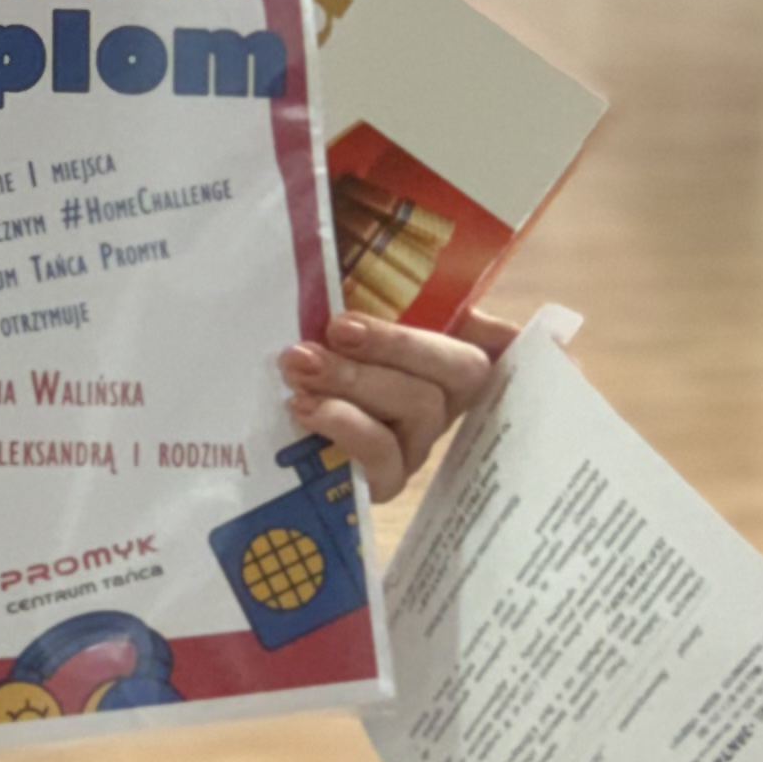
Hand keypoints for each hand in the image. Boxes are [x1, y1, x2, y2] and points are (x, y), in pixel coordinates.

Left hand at [275, 304, 518, 500]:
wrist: (258, 437)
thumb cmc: (308, 355)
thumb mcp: (341, 321)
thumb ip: (383, 296)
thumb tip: (432, 278)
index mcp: (440, 359)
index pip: (498, 339)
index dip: (504, 329)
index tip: (481, 310)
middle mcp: (443, 402)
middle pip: (460, 370)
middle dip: (396, 343)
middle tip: (337, 327)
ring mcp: (417, 444)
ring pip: (419, 407)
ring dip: (357, 379)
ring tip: (301, 364)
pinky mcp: (384, 482)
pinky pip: (382, 455)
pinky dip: (343, 424)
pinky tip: (303, 406)